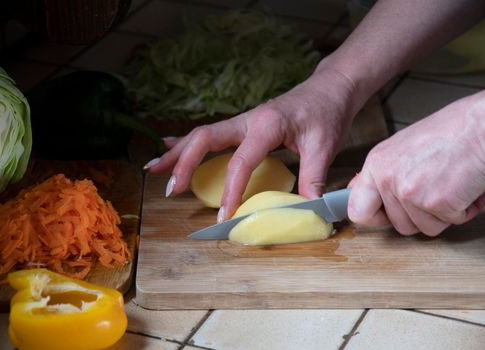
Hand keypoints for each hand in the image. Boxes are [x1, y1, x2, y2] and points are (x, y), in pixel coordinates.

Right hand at [144, 66, 359, 221]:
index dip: (231, 190)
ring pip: (201, 135)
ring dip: (177, 152)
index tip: (223, 215)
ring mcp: (243, 121)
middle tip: (171, 189)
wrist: (330, 88)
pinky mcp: (244, 125)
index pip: (240, 161)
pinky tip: (170, 147)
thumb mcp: (324, 146)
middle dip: (184, 163)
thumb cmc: (328, 113)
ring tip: (153, 168)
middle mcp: (248, 120)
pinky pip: (210, 134)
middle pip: (205, 138)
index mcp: (266, 125)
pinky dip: (188, 143)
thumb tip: (310, 212)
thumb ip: (314, 178)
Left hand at [347, 81, 484, 235]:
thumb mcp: (402, 147)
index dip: (375, 218)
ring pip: (425, 228)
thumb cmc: (450, 132)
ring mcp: (410, 194)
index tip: (387, 216)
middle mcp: (388, 180)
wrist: (483, 126)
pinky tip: (466, 186)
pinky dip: (464, 210)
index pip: (357, 210)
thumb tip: (363, 191)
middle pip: (398, 225)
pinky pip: (450, 223)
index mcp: (376, 165)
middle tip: (435, 189)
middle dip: (421, 215)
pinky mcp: (436, 204)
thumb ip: (383, 173)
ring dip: (443, 213)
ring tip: (451, 183)